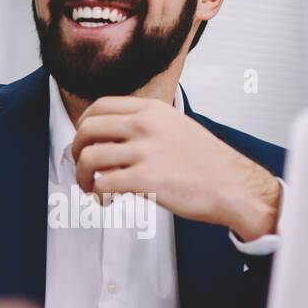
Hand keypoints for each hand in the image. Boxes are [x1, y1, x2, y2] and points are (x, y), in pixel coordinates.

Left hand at [71, 96, 280, 239]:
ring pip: (89, 157)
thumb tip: (114, 138)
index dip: (83, 124)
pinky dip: (98, 195)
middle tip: (80, 166)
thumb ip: (145, 125)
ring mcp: (144, 151)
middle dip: (76, 150)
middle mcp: (145, 125)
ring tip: (90, 188)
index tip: (83, 140)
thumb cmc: (208, 163)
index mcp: (151, 109)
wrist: (232, 185)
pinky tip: (106, 200)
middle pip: (87, 129)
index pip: (100, 106)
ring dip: (82, 176)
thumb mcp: (176, 126)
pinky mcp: (145, 179)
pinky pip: (104, 184)